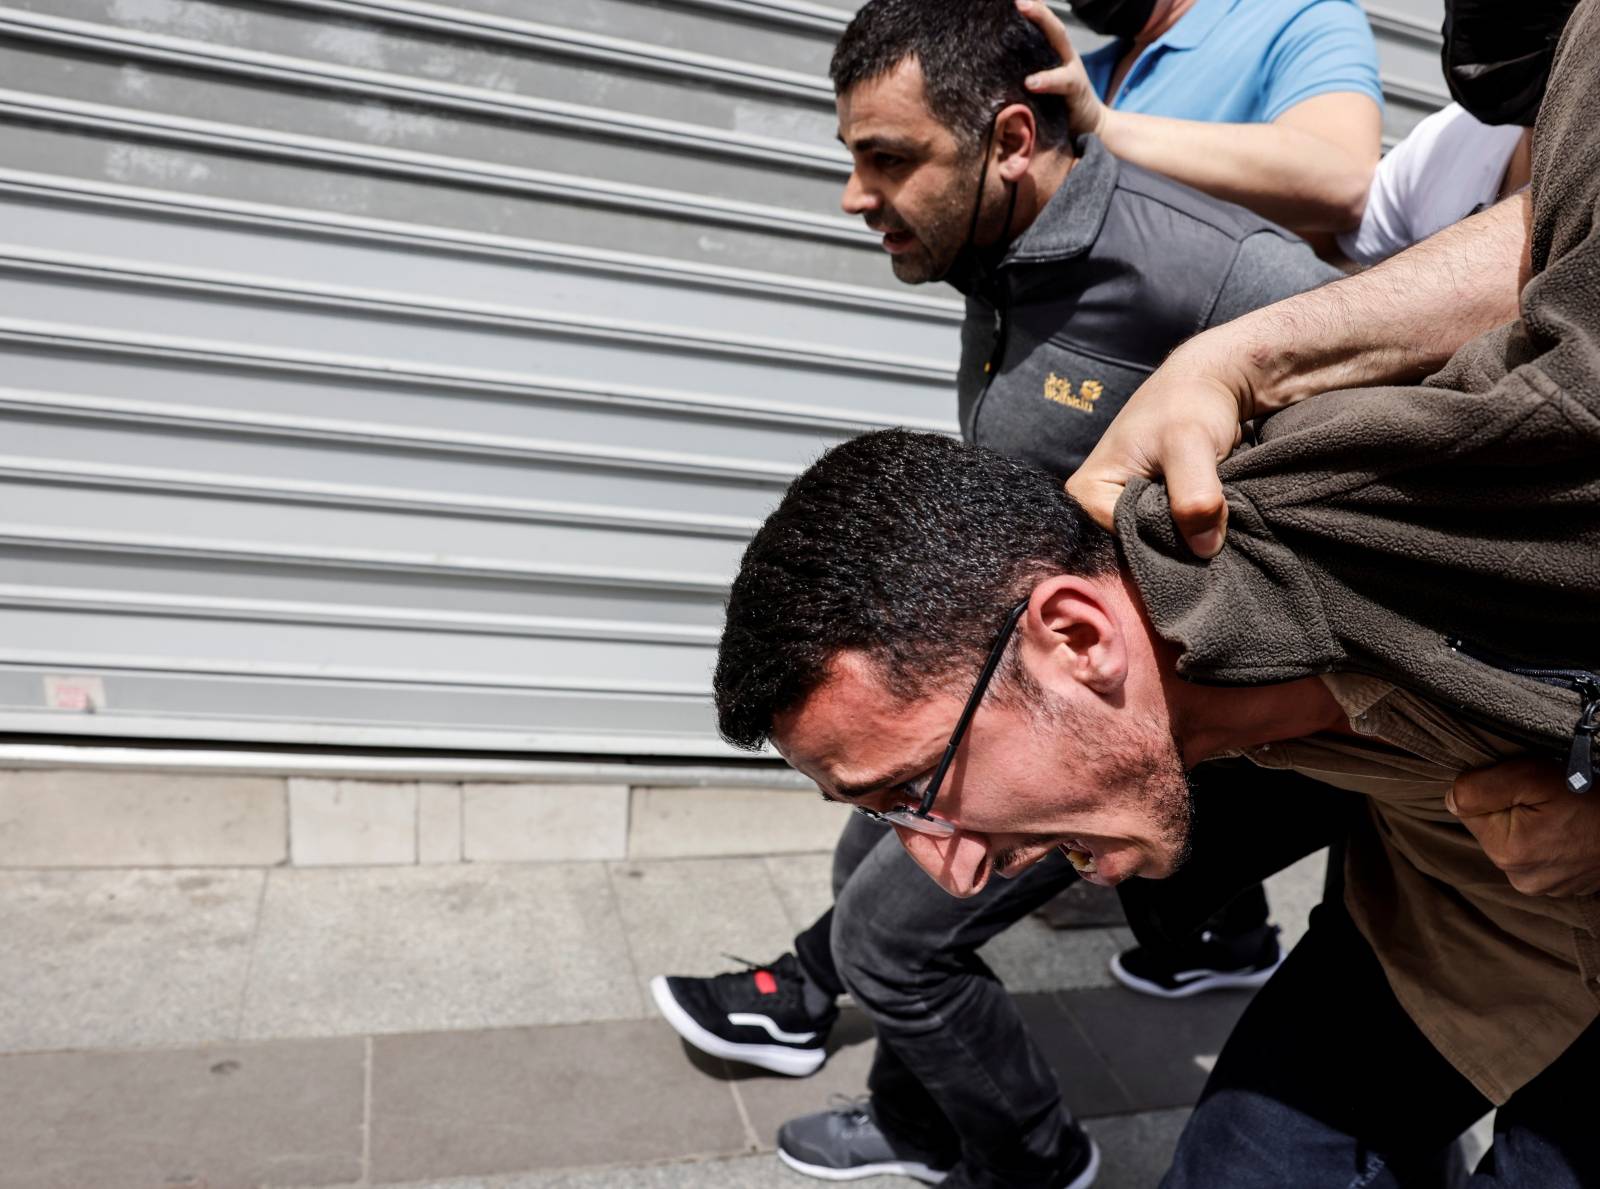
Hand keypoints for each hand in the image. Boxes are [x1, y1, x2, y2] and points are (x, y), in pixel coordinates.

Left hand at [1015, 0, 1109, 138]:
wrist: (1089, 128)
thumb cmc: (1057, 107)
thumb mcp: (1038, 85)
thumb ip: (1022, 71)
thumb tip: (990, 65)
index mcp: (1054, 53)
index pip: (1042, 25)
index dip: (1032, 10)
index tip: (1012, 0)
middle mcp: (1064, 57)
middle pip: (1053, 27)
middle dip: (1038, 11)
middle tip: (1018, 1)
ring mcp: (1072, 71)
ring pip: (1061, 44)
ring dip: (1044, 27)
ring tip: (1023, 14)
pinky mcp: (1076, 91)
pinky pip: (1062, 82)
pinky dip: (1047, 80)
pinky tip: (1030, 82)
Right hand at [1065, 336, 1250, 555]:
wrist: (1214, 382)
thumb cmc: (1188, 403)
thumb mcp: (1189, 445)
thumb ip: (1194, 496)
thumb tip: (1204, 548)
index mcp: (1087, 493)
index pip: (1121, 539)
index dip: (1163, 539)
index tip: (1199, 529)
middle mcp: (1099, 507)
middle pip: (1138, 546)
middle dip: (1177, 542)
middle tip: (1214, 534)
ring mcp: (1128, 510)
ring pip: (1159, 542)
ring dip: (1190, 539)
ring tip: (1217, 526)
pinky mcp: (1154, 510)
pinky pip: (1173, 535)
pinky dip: (1196, 532)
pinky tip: (1216, 523)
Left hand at [1448, 757, 1599, 896]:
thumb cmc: (1590, 793)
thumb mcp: (1530, 777)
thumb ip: (1478, 788)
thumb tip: (1449, 800)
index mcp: (1507, 854)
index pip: (1469, 811)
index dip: (1491, 790)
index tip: (1522, 785)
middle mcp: (1522, 879)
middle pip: (1493, 827)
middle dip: (1510, 807)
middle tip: (1546, 797)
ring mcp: (1546, 887)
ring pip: (1516, 840)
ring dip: (1530, 823)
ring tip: (1562, 813)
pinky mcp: (1565, 886)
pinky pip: (1540, 855)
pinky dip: (1549, 839)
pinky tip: (1571, 829)